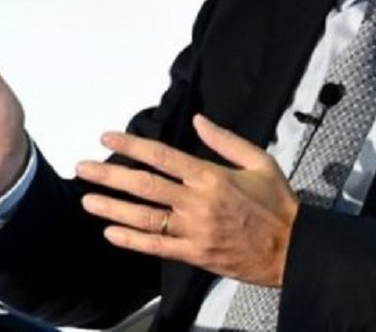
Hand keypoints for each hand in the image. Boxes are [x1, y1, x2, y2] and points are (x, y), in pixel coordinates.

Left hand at [76, 114, 298, 286]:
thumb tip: (199, 120)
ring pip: (144, 218)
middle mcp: (197, 203)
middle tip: (83, 167)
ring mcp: (193, 231)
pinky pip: (156, 247)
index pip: (162, 156)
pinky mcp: (194, 254)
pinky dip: (131, 240)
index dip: (132, 145)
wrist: (292, 248)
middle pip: (144, 185)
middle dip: (110, 174)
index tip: (108, 137)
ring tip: (87, 199)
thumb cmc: (277, 204)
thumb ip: (226, 140)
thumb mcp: (260, 160)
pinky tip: (110, 232)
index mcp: (211, 177)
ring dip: (112, 208)